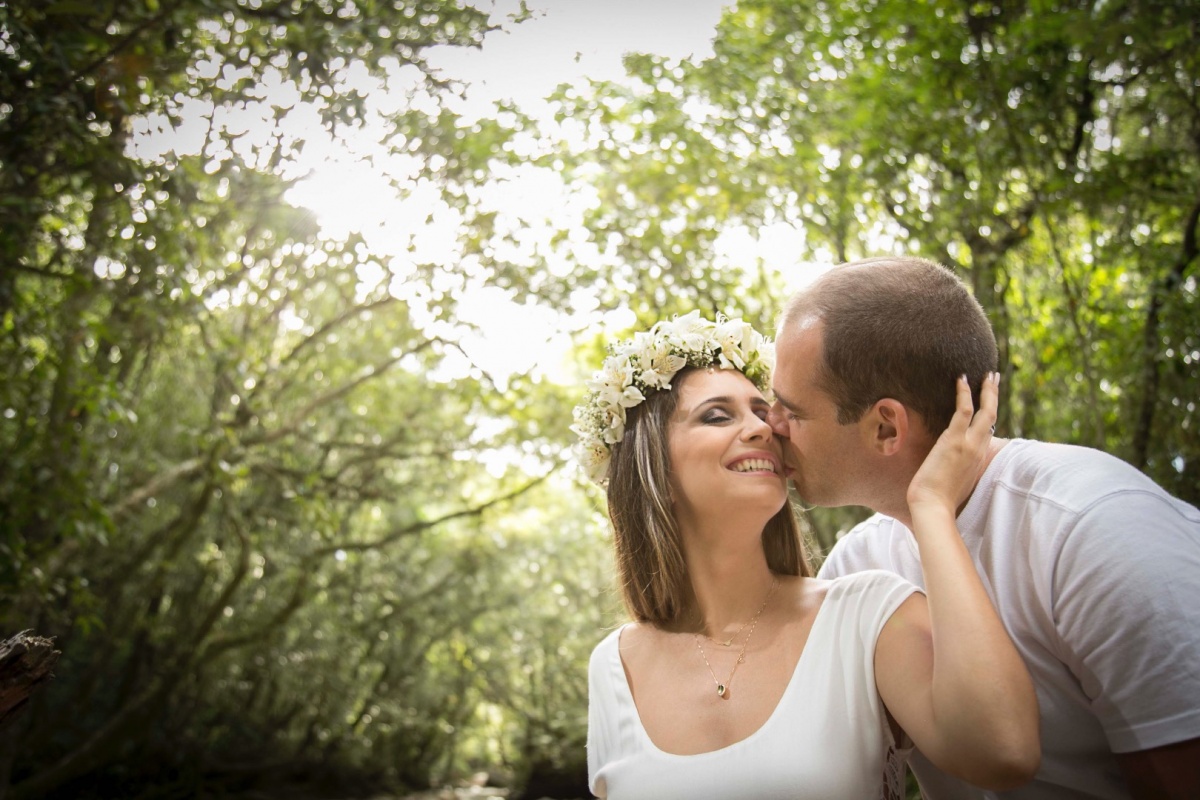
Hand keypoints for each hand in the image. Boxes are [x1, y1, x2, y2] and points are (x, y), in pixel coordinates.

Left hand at [906, 373, 999, 517]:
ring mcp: (969, 444)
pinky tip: (962, 379)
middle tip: (994, 378)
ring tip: (986, 374)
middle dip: (994, 395)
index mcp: (979, 459)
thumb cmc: (939, 500)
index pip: (989, 431)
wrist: (933, 507)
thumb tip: (949, 466)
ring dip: (987, 390)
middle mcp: (979, 449)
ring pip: (985, 411)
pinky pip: (964, 411)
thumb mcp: (955, 482)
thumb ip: (958, 470)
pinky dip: (964, 393)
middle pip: (993, 416)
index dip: (991, 414)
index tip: (990, 402)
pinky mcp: (955, 440)